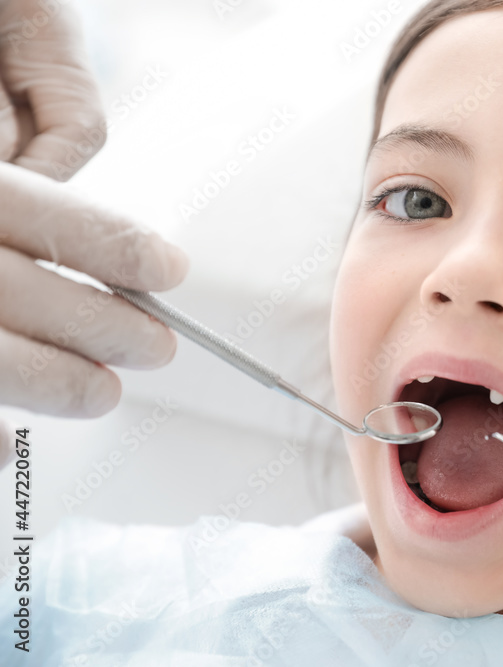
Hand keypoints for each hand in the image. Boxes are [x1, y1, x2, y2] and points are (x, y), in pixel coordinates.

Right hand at [0, 1, 189, 465]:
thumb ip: (8, 213)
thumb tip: (106, 257)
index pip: (44, 214)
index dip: (114, 243)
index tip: (169, 268)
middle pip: (26, 290)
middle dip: (105, 324)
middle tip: (157, 347)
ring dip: (57, 382)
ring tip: (104, 393)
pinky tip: (9, 444)